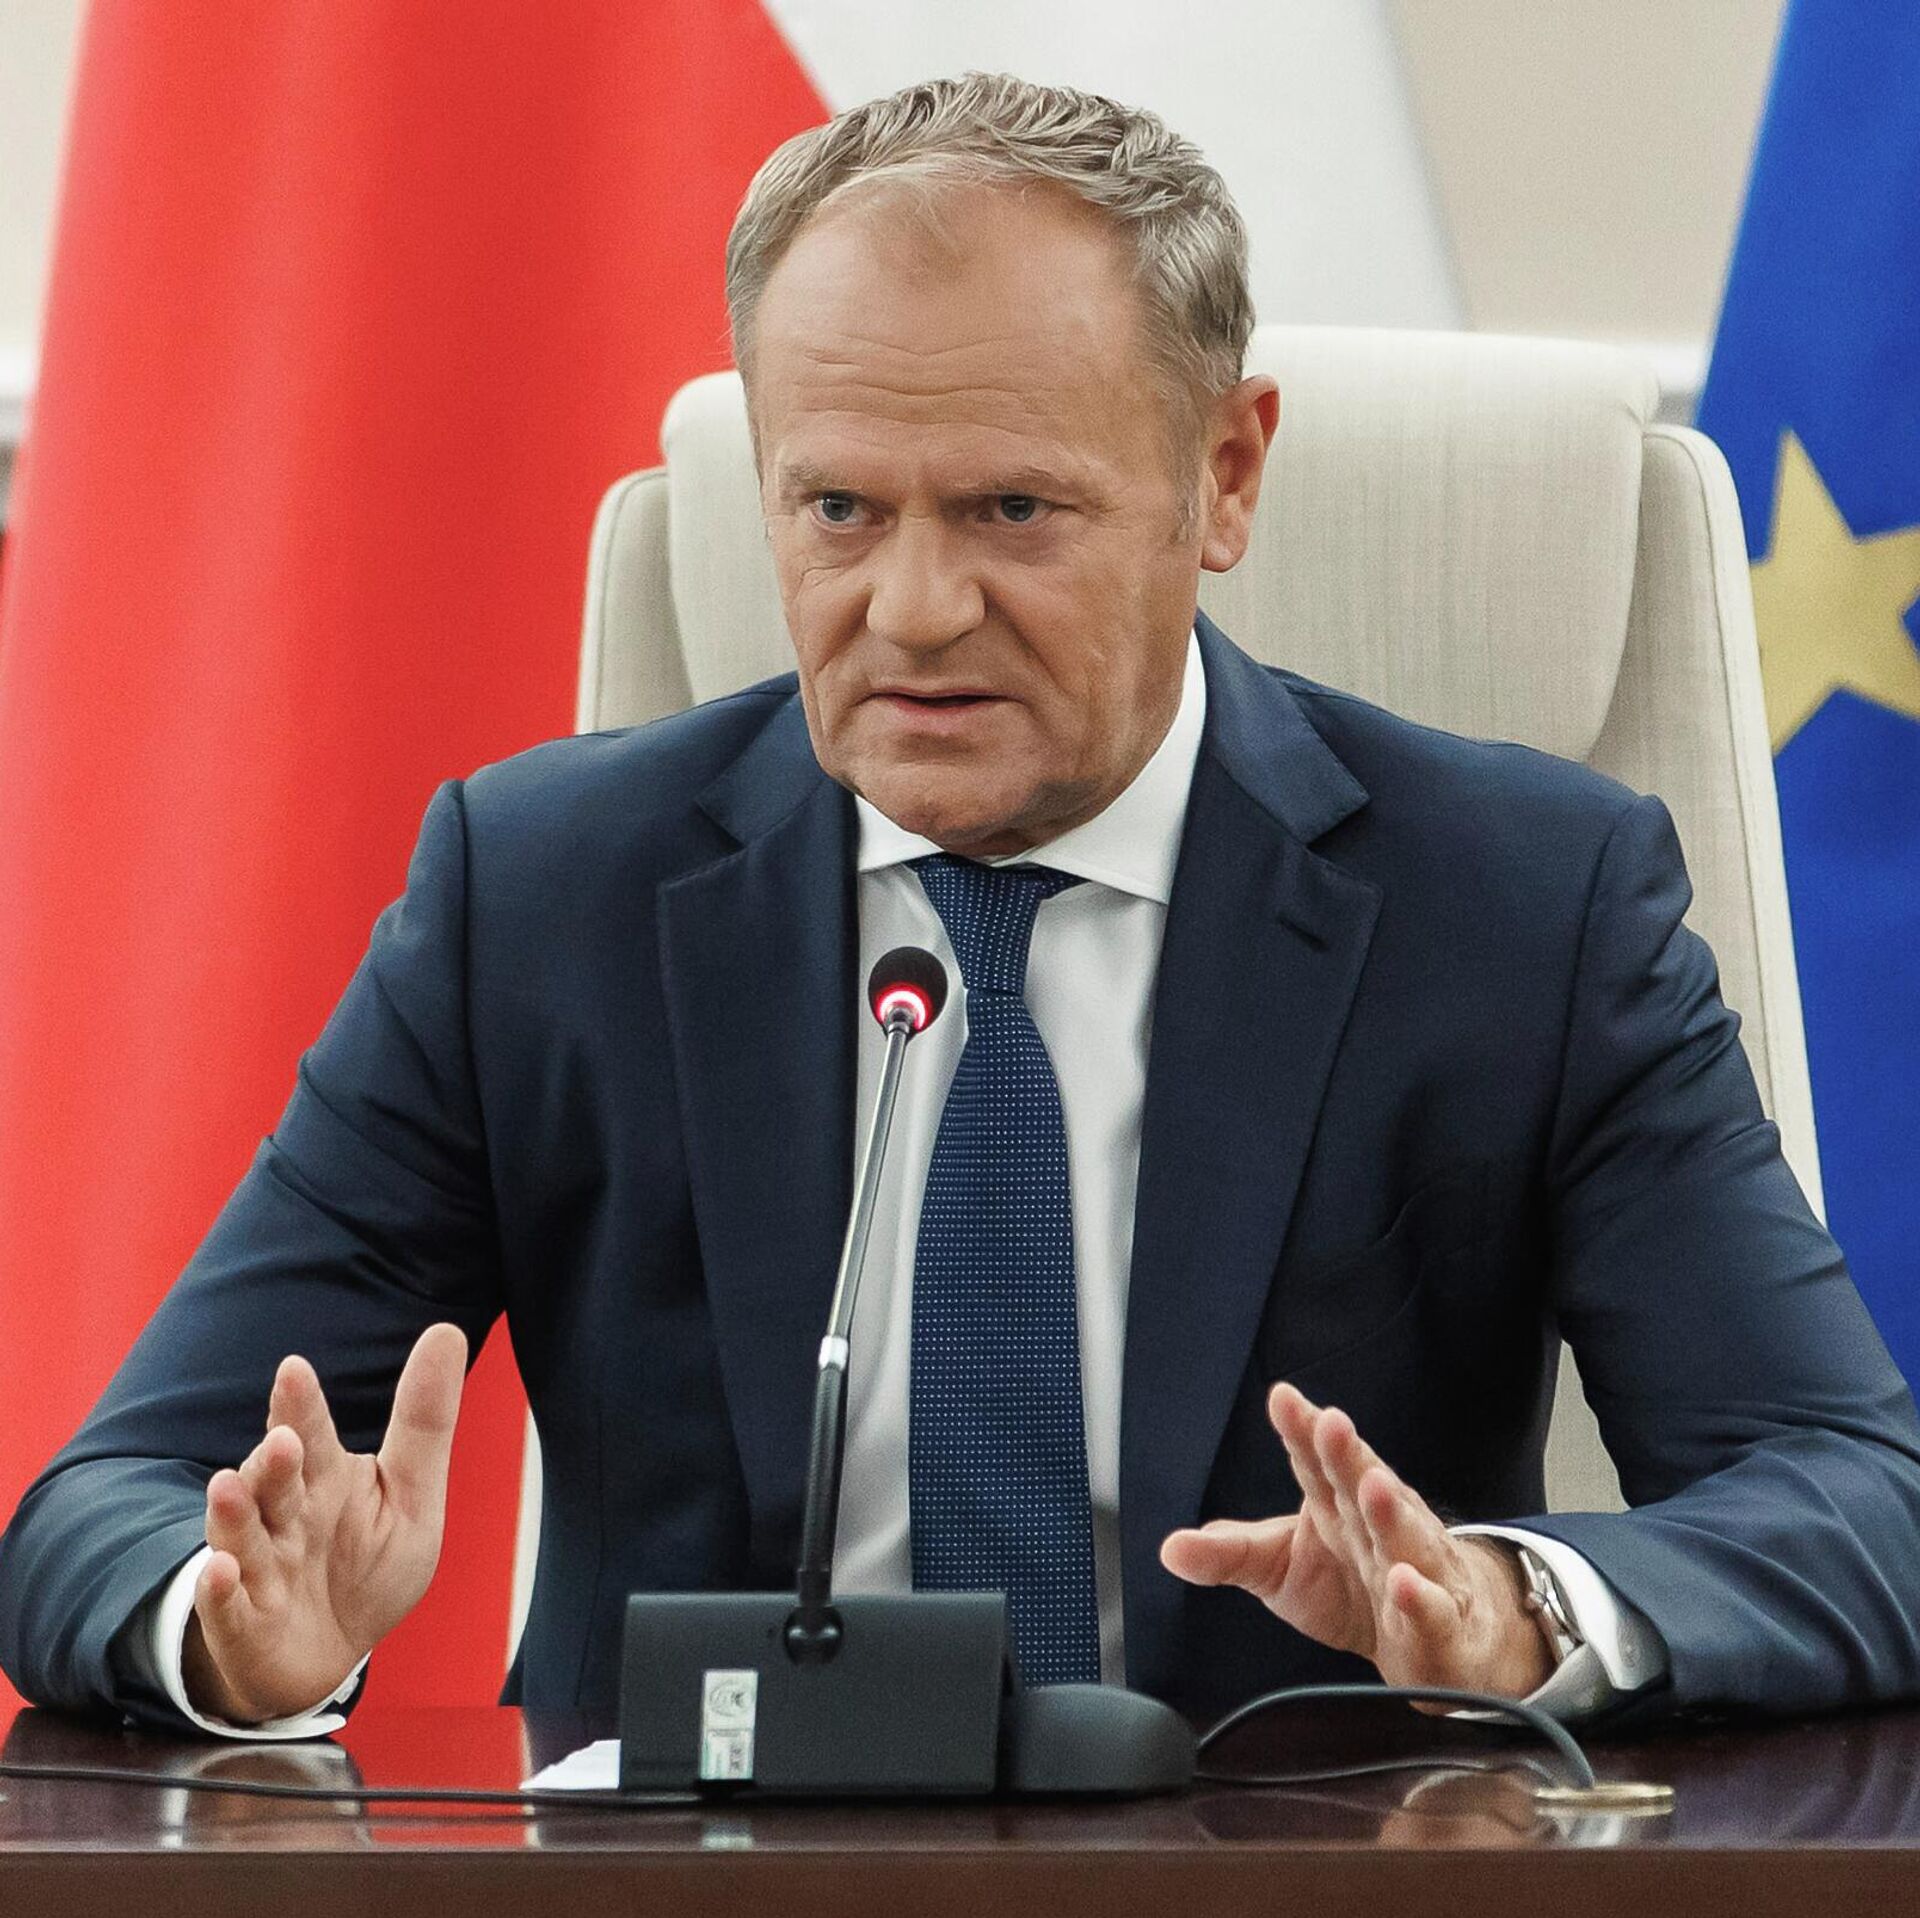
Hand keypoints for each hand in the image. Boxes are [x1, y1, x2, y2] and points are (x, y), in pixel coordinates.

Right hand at [181, 1323, 467, 1724]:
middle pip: (273, 1481)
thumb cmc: (369, 1564)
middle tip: (284, 1440)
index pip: (311, 1434)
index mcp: (324, 1479)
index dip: (300, 1405)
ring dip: (234, 1514)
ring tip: (229, 1485)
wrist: (329, 1655)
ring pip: (241, 1535)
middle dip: (274, 1461)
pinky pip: (226, 1607)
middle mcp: (284, 1517)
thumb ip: (423, 1419)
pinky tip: (220, 1571)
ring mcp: (258, 1570)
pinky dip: (219, 1590)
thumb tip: (446, 1330)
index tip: (294, 1368)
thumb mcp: (410, 1492)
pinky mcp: (242, 1625)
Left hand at [1159, 1382, 1552, 1699]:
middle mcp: (1379, 1524)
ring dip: (1389, 1510)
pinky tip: (1404, 1583)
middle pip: (1362, 1482)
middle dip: (1347, 1453)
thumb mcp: (1279, 1569)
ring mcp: (1417, 1567)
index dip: (1301, 1429)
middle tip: (1330, 1422)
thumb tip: (1169, 1548)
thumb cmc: (1351, 1587)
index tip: (1282, 1397)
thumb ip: (1230, 1554)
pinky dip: (1420, 1597)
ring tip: (1371, 1485)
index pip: (1316, 1461)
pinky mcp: (1442, 1622)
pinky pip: (1433, 1608)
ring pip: (1404, 1534)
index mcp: (1337, 1503)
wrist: (1434, 1638)